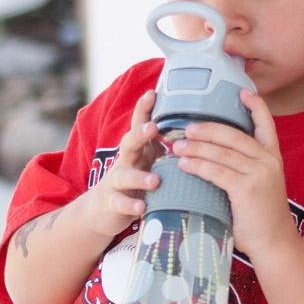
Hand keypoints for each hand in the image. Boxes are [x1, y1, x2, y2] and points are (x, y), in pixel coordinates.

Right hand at [82, 89, 161, 237]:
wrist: (102, 210)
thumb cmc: (135, 183)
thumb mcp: (149, 163)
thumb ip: (168, 151)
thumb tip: (201, 136)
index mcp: (139, 150)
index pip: (140, 125)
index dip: (144, 109)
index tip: (153, 93)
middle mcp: (126, 162)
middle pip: (129, 142)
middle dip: (140, 133)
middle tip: (153, 127)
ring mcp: (117, 182)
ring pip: (125, 175)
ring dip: (140, 176)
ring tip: (155, 180)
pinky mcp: (112, 203)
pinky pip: (120, 203)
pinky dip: (130, 205)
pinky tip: (141, 207)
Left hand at [171, 89, 297, 259]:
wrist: (275, 244)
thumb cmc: (262, 220)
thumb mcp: (259, 187)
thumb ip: (244, 171)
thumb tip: (215, 158)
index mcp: (273, 158)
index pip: (266, 124)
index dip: (255, 106)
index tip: (242, 91)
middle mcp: (268, 161)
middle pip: (234, 134)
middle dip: (207, 128)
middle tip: (185, 126)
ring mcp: (259, 174)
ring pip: (221, 152)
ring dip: (196, 146)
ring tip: (176, 144)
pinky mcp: (246, 188)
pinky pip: (216, 171)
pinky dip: (197, 165)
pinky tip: (183, 163)